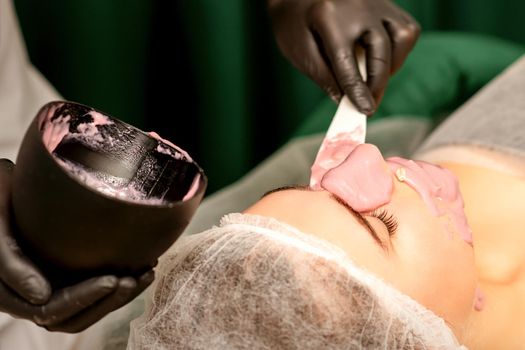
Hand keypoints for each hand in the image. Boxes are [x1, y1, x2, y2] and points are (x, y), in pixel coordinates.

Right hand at [0, 159, 153, 331]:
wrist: (6, 186)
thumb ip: (10, 263)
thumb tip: (41, 297)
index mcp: (10, 292)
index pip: (50, 311)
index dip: (83, 299)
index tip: (112, 280)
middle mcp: (33, 294)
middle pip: (73, 317)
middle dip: (107, 302)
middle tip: (134, 279)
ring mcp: (54, 284)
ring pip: (89, 306)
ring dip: (119, 297)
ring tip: (146, 274)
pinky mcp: (70, 272)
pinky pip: (96, 288)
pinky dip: (121, 281)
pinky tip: (144, 264)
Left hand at [268, 0, 419, 114]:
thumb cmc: (293, 22)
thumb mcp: (298, 50)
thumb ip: (322, 76)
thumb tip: (346, 101)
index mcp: (328, 16)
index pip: (347, 62)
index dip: (357, 90)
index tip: (366, 110)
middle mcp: (357, 4)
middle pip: (380, 51)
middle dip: (377, 84)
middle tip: (370, 104)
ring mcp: (375, 0)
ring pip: (402, 37)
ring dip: (392, 65)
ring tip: (374, 80)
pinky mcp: (385, 2)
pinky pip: (406, 28)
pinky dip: (399, 49)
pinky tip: (382, 60)